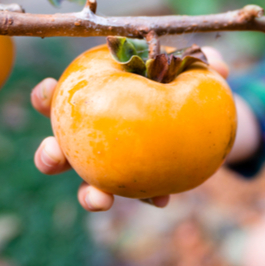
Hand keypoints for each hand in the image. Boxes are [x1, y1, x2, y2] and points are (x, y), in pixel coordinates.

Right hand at [30, 46, 229, 211]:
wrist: (206, 127)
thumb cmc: (184, 87)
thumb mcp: (194, 73)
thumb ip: (205, 65)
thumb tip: (219, 66)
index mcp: (95, 101)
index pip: (59, 98)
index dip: (45, 97)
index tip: (48, 91)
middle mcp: (94, 137)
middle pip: (57, 149)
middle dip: (49, 154)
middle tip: (56, 154)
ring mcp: (112, 166)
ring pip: (88, 185)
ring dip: (88, 195)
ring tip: (99, 199)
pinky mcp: (138, 185)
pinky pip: (138, 196)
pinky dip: (148, 198)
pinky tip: (161, 199)